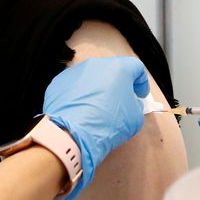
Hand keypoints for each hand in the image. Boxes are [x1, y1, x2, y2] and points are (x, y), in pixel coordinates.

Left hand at [42, 57, 149, 199]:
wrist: (72, 134)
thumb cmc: (107, 124)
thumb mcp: (135, 118)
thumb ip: (135, 105)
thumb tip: (129, 103)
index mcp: (118, 68)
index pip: (136, 68)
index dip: (141, 82)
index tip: (139, 95)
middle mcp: (95, 65)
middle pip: (112, 71)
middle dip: (118, 85)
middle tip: (120, 102)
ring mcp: (74, 73)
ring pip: (92, 78)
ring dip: (98, 90)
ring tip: (97, 109)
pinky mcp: (58, 83)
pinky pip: (75, 87)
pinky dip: (80, 96)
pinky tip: (81, 112)